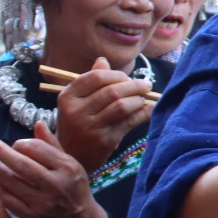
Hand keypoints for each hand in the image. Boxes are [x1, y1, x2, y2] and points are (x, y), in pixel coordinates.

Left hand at [0, 120, 103, 217]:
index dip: (21, 143)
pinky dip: (0, 186)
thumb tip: (37, 123)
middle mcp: (56, 185)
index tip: (16, 144)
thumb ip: (52, 145)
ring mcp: (43, 203)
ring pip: (10, 180)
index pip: (36, 148)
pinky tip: (2, 181)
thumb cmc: (73, 186)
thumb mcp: (71, 164)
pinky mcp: (32, 216)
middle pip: (20, 163)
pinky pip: (7, 197)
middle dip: (1, 151)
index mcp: (67, 167)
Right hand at [54, 56, 153, 172]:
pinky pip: (129, 122)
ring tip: (144, 98)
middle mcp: (76, 111)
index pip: (96, 77)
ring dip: (139, 100)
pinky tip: (149, 110)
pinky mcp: (105, 141)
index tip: (127, 78)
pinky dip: (143, 114)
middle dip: (134, 86)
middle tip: (145, 85)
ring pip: (122, 106)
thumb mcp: (76, 102)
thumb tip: (103, 61)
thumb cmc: (76, 124)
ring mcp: (90, 127)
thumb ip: (90, 81)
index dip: (116, 75)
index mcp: (67, 96)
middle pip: (112, 91)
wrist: (71, 157)